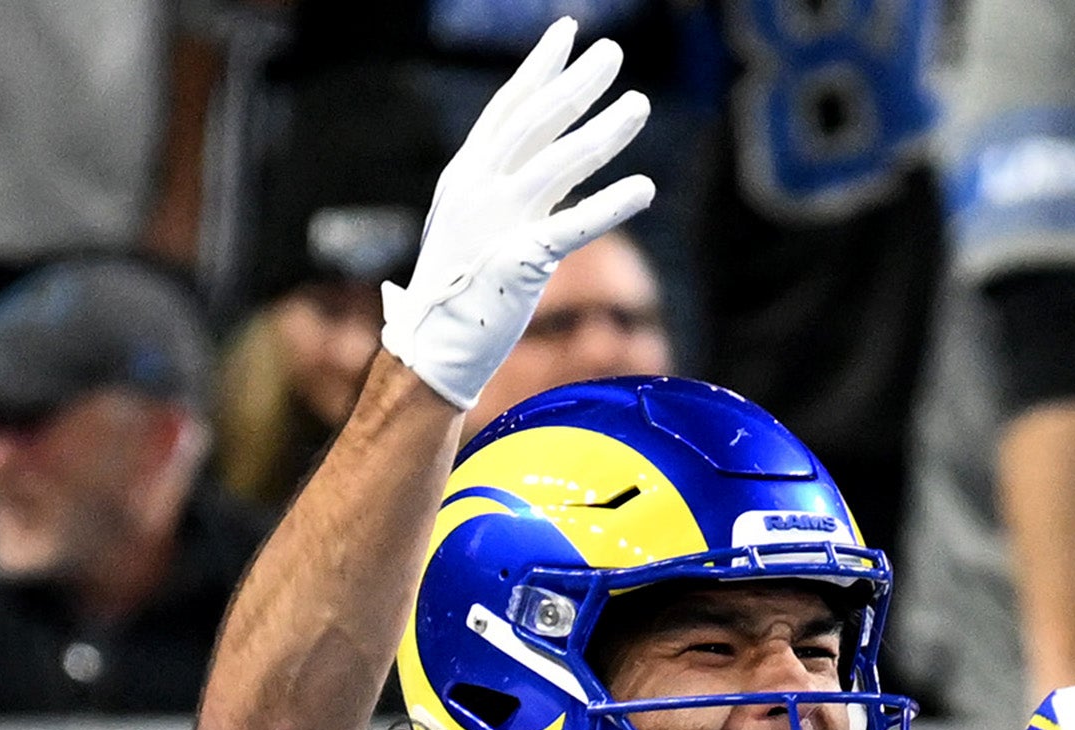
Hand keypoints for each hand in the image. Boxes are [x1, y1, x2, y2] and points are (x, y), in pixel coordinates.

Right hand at [379, 21, 654, 410]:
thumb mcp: (474, 225)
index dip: (539, 68)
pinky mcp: (519, 263)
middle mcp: (478, 190)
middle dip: (575, 84)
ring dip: (602, 132)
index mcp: (465, 176)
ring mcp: (496, 224)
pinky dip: (609, 206)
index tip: (567, 33)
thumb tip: (550, 159)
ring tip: (639, 103)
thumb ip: (509, 189)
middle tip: (612, 51)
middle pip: (535, 123)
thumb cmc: (456, 292)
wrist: (429, 351)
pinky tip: (644, 188)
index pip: (507, 108)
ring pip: (558, 164)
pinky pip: (573, 228)